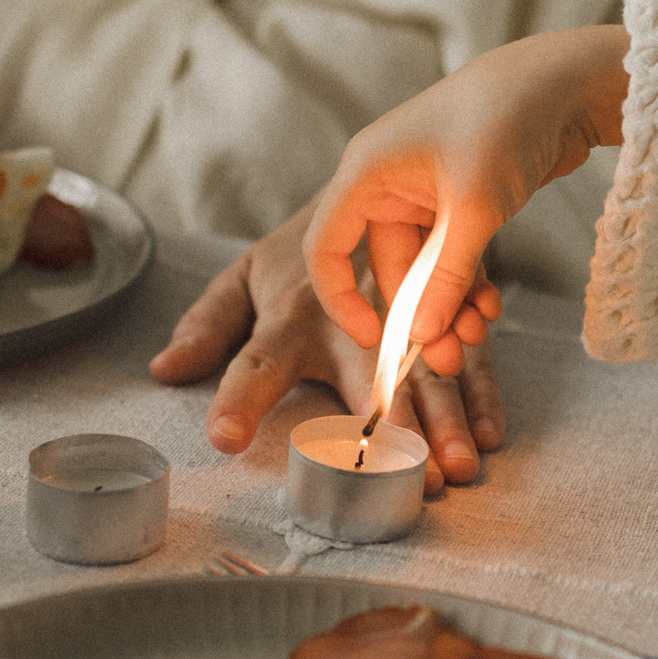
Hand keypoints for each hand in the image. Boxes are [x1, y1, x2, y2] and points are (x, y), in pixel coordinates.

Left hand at [151, 210, 503, 491]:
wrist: (370, 184)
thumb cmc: (301, 251)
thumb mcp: (245, 276)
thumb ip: (208, 324)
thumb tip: (164, 368)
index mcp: (290, 314)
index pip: (255, 360)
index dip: (237, 398)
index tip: (224, 438)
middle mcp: (350, 320)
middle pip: (370, 379)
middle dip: (395, 428)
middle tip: (418, 474)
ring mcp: (403, 317)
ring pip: (428, 373)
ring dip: (448, 419)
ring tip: (461, 465)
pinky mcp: (444, 311)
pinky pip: (469, 353)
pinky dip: (485, 391)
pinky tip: (493, 432)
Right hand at [305, 24, 629, 367]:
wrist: (563, 81)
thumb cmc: (507, 121)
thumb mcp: (475, 208)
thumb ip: (446, 277)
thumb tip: (422, 338)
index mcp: (368, 173)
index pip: (327, 248)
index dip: (342, 300)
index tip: (377, 342)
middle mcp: (387, 182)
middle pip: (386, 267)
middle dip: (419, 314)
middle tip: (451, 359)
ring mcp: (423, 190)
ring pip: (424, 267)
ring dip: (449, 304)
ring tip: (480, 333)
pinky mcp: (457, 197)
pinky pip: (450, 255)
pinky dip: (468, 282)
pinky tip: (490, 306)